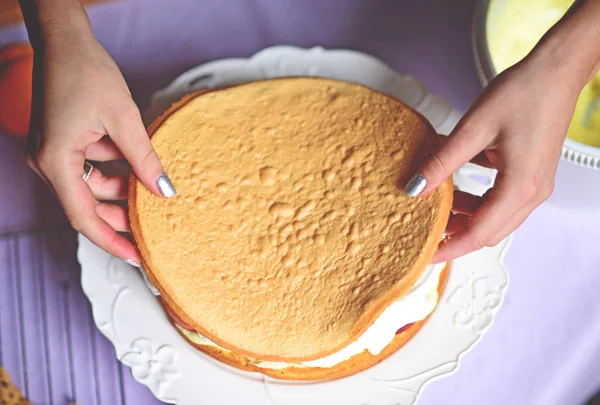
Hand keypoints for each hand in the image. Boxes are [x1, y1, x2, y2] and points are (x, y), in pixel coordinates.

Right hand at [26, 29, 174, 262]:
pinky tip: (138, 167)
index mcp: (56, 161)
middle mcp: (49, 162)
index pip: (83, 217)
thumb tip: (165, 191)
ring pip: (92, 186)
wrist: (65, 41)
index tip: (135, 256)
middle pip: (88, 204)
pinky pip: (91, 168)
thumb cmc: (84, 71)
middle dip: (121, 215)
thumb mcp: (124, 118)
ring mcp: (55, 153)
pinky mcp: (64, 143)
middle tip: (153, 227)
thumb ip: (145, 159)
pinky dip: (115, 169)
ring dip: (122, 188)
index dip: (111, 241)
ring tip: (152, 189)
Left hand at [405, 57, 579, 262]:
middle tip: (425, 229)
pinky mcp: (531, 174)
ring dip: (465, 215)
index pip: (479, 234)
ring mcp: (535, 185)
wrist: (557, 69)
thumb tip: (416, 188)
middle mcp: (532, 193)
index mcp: (520, 187)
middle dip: (455, 234)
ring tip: (435, 203)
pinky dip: (476, 198)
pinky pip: (500, 199)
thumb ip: (442, 162)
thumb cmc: (524, 92)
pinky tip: (455, 183)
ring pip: (494, 216)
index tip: (426, 254)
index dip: (450, 247)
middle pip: (488, 231)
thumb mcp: (473, 128)